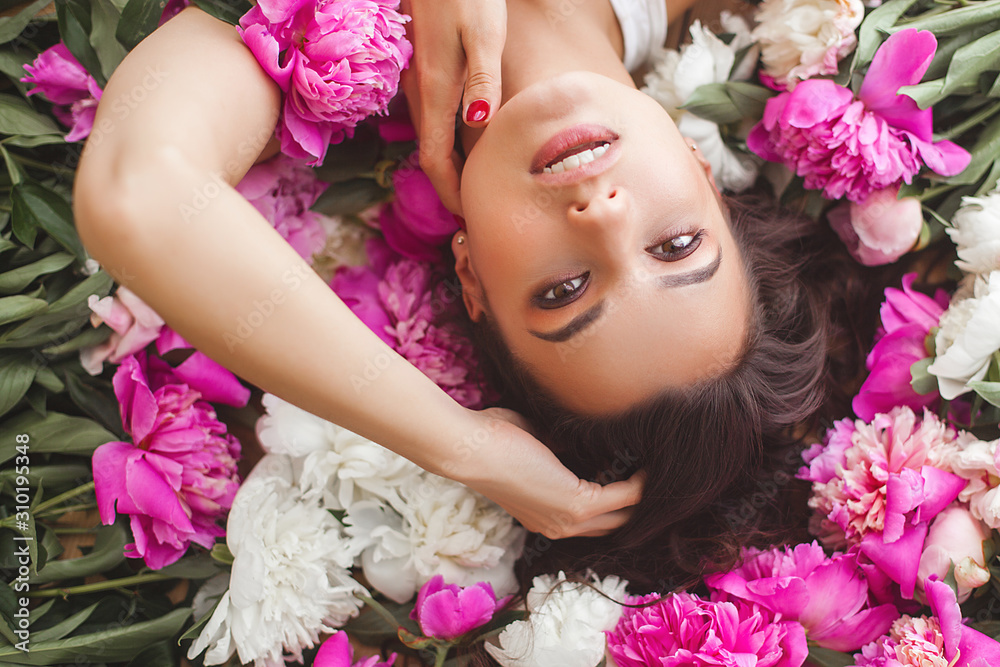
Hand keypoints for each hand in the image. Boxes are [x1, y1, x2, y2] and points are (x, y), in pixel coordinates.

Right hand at [399, 0, 506, 215]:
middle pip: (431, 154)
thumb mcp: (483, 33)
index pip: (435, 159)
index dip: (450, 193)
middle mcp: (419, 91)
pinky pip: (433, 118)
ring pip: (430, 136)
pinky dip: (448, 141)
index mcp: (434, 90)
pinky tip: (470, 144)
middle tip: (476, 212)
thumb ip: (482, 79)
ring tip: (476, 187)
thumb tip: (479, 123)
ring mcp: (418, 80)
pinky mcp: (424, 68)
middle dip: (451, 188)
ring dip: (449, 166)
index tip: (468, 217)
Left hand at [447, 407, 645, 539]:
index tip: (639, 477)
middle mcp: (559, 526)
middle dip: (639, 505)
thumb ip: (558, 447)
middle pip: (615, 524)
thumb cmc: (492, 439)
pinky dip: (641, 482)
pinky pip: (624, 495)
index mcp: (546, 517)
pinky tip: (650, 464)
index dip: (619, 503)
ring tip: (660, 468)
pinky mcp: (577, 503)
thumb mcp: (534, 446)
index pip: (594, 521)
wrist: (470, 447)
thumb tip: (579, 434)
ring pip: (624, 513)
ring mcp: (568, 519)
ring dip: (645, 493)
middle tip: (659, 476)